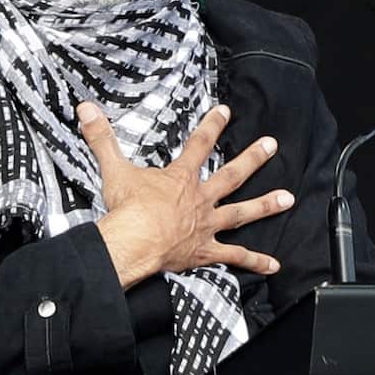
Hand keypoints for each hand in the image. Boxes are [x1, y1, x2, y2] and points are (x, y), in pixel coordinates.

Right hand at [78, 101, 293, 288]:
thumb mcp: (114, 169)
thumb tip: (86, 109)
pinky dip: (254, 261)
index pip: (199, 145)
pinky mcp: (205, 251)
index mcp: (180, 179)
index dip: (212, 126)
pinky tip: (273, 265)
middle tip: (271, 145)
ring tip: (287, 199)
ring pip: (241, 213)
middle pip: (231, 175)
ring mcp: (206, 225)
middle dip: (253, 159)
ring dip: (265, 205)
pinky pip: (234, 257)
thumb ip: (102, 138)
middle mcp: (199, 199)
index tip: (226, 112)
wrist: (134, 241)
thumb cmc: (127, 209)